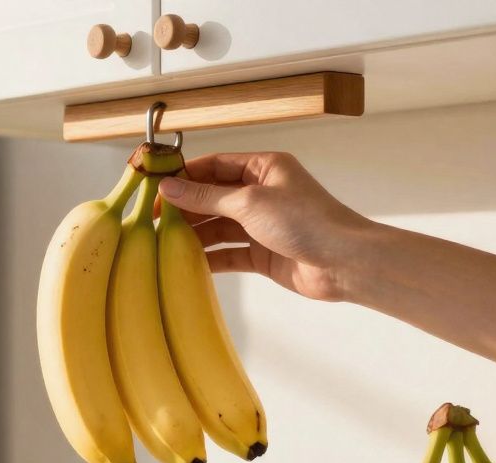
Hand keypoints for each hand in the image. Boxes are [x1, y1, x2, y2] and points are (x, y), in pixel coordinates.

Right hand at [156, 152, 376, 301]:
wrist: (343, 262)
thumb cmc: (304, 221)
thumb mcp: (249, 202)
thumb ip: (206, 197)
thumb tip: (168, 188)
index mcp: (264, 168)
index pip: (215, 166)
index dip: (184, 176)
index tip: (154, 188)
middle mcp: (262, 193)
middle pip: (214, 197)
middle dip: (185, 208)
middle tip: (152, 220)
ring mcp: (262, 225)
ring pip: (219, 226)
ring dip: (194, 234)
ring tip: (163, 242)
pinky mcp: (263, 254)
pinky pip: (229, 253)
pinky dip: (210, 258)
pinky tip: (186, 264)